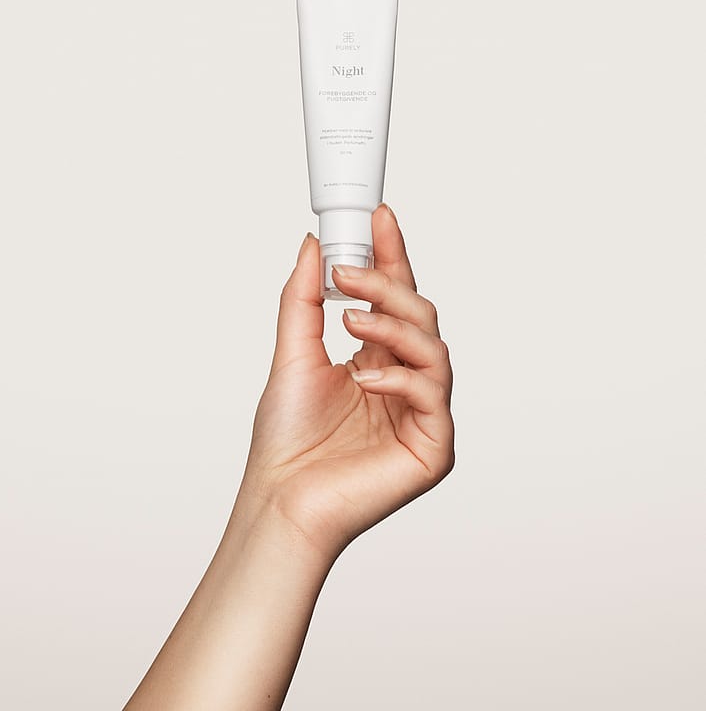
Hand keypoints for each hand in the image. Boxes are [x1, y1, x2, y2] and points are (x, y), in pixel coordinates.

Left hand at [242, 204, 454, 561]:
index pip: (394, 299)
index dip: (391, 256)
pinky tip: (367, 377)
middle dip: (388, 285)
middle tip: (349, 269)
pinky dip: (401, 377)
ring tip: (351, 321)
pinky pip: (433, 394)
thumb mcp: (293, 352)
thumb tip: (312, 245)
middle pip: (420, 315)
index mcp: (376, 360)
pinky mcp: (434, 445)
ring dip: (393, 325)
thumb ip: (304, 298)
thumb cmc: (287, 438)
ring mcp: (422, 412)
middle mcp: (404, 381)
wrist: (281, 498)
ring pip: (434, 347)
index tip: (379, 217)